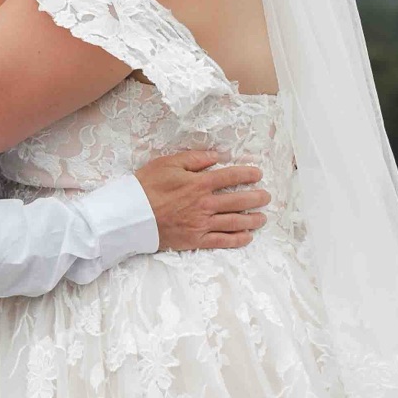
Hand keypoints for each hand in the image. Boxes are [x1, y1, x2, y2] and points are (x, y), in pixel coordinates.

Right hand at [136, 150, 269, 251]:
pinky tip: (247, 237)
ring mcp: (201, 223)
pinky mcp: (195, 240)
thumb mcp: (168, 163)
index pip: (231, 177)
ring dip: (252, 220)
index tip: (258, 174)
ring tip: (262, 218)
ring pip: (235, 222)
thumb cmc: (146, 186)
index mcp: (199, 183)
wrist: (130, 215)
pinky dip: (237, 239)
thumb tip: (217, 156)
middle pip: (238, 201)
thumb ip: (195, 158)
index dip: (247, 175)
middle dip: (256, 198)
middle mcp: (205, 204)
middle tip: (266, 197)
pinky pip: (221, 241)